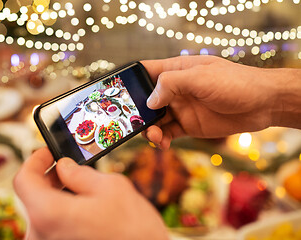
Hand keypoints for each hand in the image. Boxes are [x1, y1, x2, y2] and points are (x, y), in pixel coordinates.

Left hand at [14, 148, 168, 239]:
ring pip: (43, 212)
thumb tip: (64, 167)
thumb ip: (80, 174)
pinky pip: (52, 226)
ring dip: (57, 194)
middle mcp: (41, 235)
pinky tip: (82, 206)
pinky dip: (62, 211)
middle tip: (68, 166)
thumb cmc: (133, 230)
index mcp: (49, 213)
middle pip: (32, 196)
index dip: (34, 160)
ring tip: (80, 185)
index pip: (23, 180)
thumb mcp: (111, 187)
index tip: (48, 153)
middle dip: (49, 177)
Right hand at [141, 55, 288, 148]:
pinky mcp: (188, 125)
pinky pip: (168, 134)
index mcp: (176, 70)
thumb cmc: (235, 83)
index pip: (146, 72)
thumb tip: (149, 100)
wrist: (262, 104)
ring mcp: (181, 108)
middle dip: (137, 112)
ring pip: (154, 120)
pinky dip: (162, 140)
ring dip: (149, 129)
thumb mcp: (200, 77)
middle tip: (131, 123)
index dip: (130, 80)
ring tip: (154, 136)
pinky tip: (163, 144)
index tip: (116, 94)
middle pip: (146, 100)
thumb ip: (171, 84)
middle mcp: (175, 90)